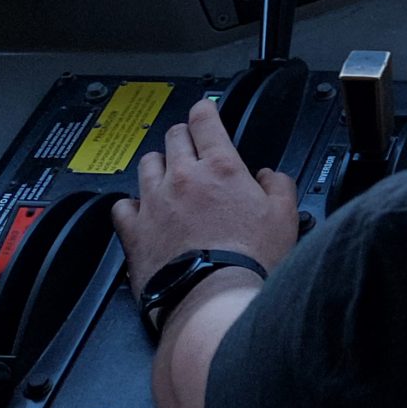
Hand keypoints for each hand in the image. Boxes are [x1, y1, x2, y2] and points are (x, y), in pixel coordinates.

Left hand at [112, 98, 299, 299]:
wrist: (213, 297)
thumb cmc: (248, 260)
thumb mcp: (284, 217)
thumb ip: (279, 187)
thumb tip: (271, 177)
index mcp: (221, 167)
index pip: (204, 120)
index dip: (204, 110)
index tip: (204, 111)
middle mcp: (183, 177)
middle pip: (174, 137)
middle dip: (183, 137)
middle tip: (190, 147)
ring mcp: (154, 202)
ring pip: (147, 164)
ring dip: (158, 165)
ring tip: (166, 176)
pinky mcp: (134, 230)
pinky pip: (122, 205)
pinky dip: (130, 204)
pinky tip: (140, 211)